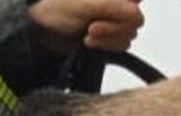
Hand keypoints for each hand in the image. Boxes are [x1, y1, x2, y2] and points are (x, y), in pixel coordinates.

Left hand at [28, 0, 144, 53]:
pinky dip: (107, 46)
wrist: (44, 30)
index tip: (108, 14)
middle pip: (135, 19)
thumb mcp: (86, 5)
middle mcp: (116, 1)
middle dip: (113, 28)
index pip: (136, 0)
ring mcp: (114, 17)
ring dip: (108, 39)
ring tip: (88, 34)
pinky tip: (91, 40)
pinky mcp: (112, 33)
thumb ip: (114, 7)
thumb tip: (135, 12)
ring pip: (130, 33)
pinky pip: (123, 43)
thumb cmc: (56, 11)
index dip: (126, 11)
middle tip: (92, 27)